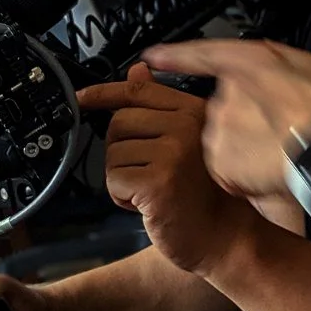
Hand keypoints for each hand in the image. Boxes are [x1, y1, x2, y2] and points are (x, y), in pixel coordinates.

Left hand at [78, 63, 262, 274]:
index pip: (138, 91)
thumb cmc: (208, 194)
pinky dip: (122, 197)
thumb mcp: (188, 141)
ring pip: (113, 153)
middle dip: (121, 152)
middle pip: (118, 122)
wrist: (228, 237)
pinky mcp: (158, 181)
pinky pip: (113, 180)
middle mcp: (186, 126)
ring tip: (153, 190)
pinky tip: (148, 205)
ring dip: (123, 177)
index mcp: (193, 111)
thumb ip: (161, 105)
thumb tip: (137, 72)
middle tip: (148, 172)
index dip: (103, 93)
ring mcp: (174, 153)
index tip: (82, 97)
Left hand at [142, 40, 310, 199]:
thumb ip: (285, 67)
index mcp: (252, 64)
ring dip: (245, 149)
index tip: (152, 58)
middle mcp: (228, 94)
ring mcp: (222, 130)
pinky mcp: (222, 163)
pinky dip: (243, 176)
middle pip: (226, 108)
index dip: (177, 56)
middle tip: (281, 133)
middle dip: (246, 121)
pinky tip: (272, 174)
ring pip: (225, 140)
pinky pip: (227, 170)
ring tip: (281, 157)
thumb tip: (278, 68)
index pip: (204, 55)